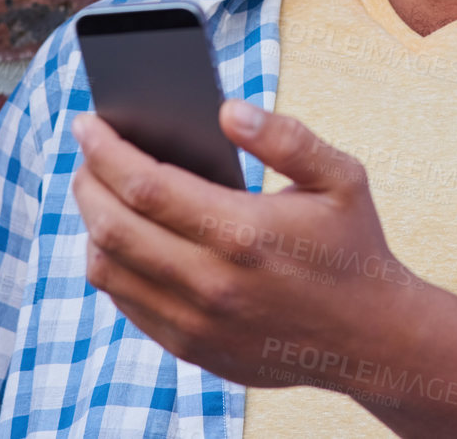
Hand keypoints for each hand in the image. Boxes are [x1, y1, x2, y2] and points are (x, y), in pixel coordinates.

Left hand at [70, 101, 424, 389]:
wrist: (370, 339)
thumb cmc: (352, 247)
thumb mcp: (340, 178)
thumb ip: (286, 136)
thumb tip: (227, 110)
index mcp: (244, 233)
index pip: (145, 185)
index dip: (106, 150)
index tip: (87, 123)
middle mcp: (212, 283)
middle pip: (112, 227)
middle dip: (86, 181)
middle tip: (85, 151)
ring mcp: (196, 322)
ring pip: (107, 270)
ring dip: (92, 224)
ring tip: (99, 190)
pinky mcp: (191, 347)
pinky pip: (126, 302)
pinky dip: (111, 263)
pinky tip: (123, 236)